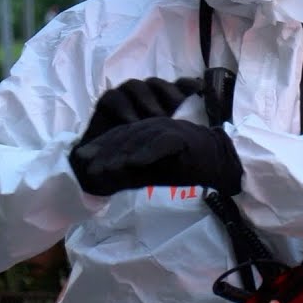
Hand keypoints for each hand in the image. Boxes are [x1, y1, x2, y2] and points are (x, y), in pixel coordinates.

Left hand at [69, 118, 242, 196]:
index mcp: (148, 130)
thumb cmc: (188, 165)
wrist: (219, 161)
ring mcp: (168, 129)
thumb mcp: (156, 169)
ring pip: (139, 140)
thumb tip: (110, 177)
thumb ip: (135, 170)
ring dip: (120, 154)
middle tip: (87, 165)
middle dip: (104, 151)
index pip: (120, 135)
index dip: (101, 145)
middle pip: (125, 137)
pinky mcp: (181, 137)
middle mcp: (155, 126)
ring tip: (104, 168)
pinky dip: (146, 153)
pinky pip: (159, 144)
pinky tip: (132, 163)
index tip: (83, 157)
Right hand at [81, 77, 203, 145]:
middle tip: (176, 105)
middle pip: (158, 84)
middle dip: (168, 92)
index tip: (199, 88)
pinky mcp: (106, 100)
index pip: (176, 87)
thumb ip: (179, 135)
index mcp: (161, 101)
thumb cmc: (138, 155)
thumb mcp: (163, 146)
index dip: (187, 85)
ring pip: (136, 86)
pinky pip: (114, 96)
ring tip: (156, 116)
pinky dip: (124, 108)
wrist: (106, 167)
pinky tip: (132, 122)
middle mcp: (144, 94)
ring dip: (147, 100)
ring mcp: (124, 95)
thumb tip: (206, 134)